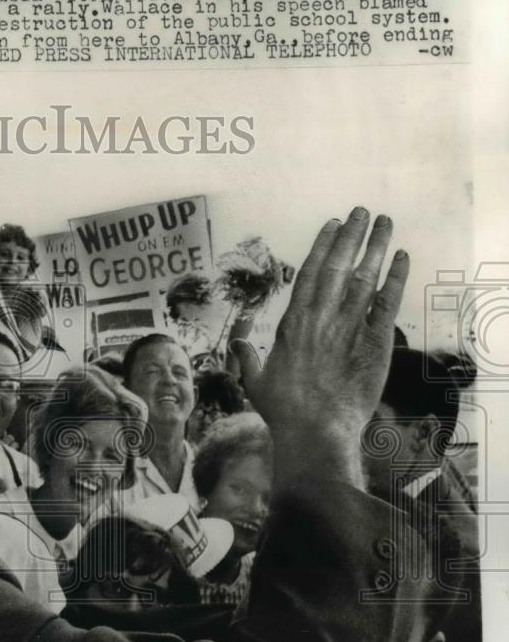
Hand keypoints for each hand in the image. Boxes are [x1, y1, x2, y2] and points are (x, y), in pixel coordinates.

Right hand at [231, 207, 408, 483]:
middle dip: (351, 235)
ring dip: (376, 246)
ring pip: (365, 276)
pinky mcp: (374, 342)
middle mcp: (322, 317)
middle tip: (361, 211)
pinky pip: (388, 302)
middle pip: (338, 265)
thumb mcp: (254, 381)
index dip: (322, 246)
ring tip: (385, 222)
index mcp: (294, 322)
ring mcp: (349, 327)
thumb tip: (238, 344)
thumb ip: (247, 357)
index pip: (310, 273)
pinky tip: (403, 258)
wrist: (315, 431)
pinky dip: (396, 278)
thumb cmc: (283, 410)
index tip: (331, 225)